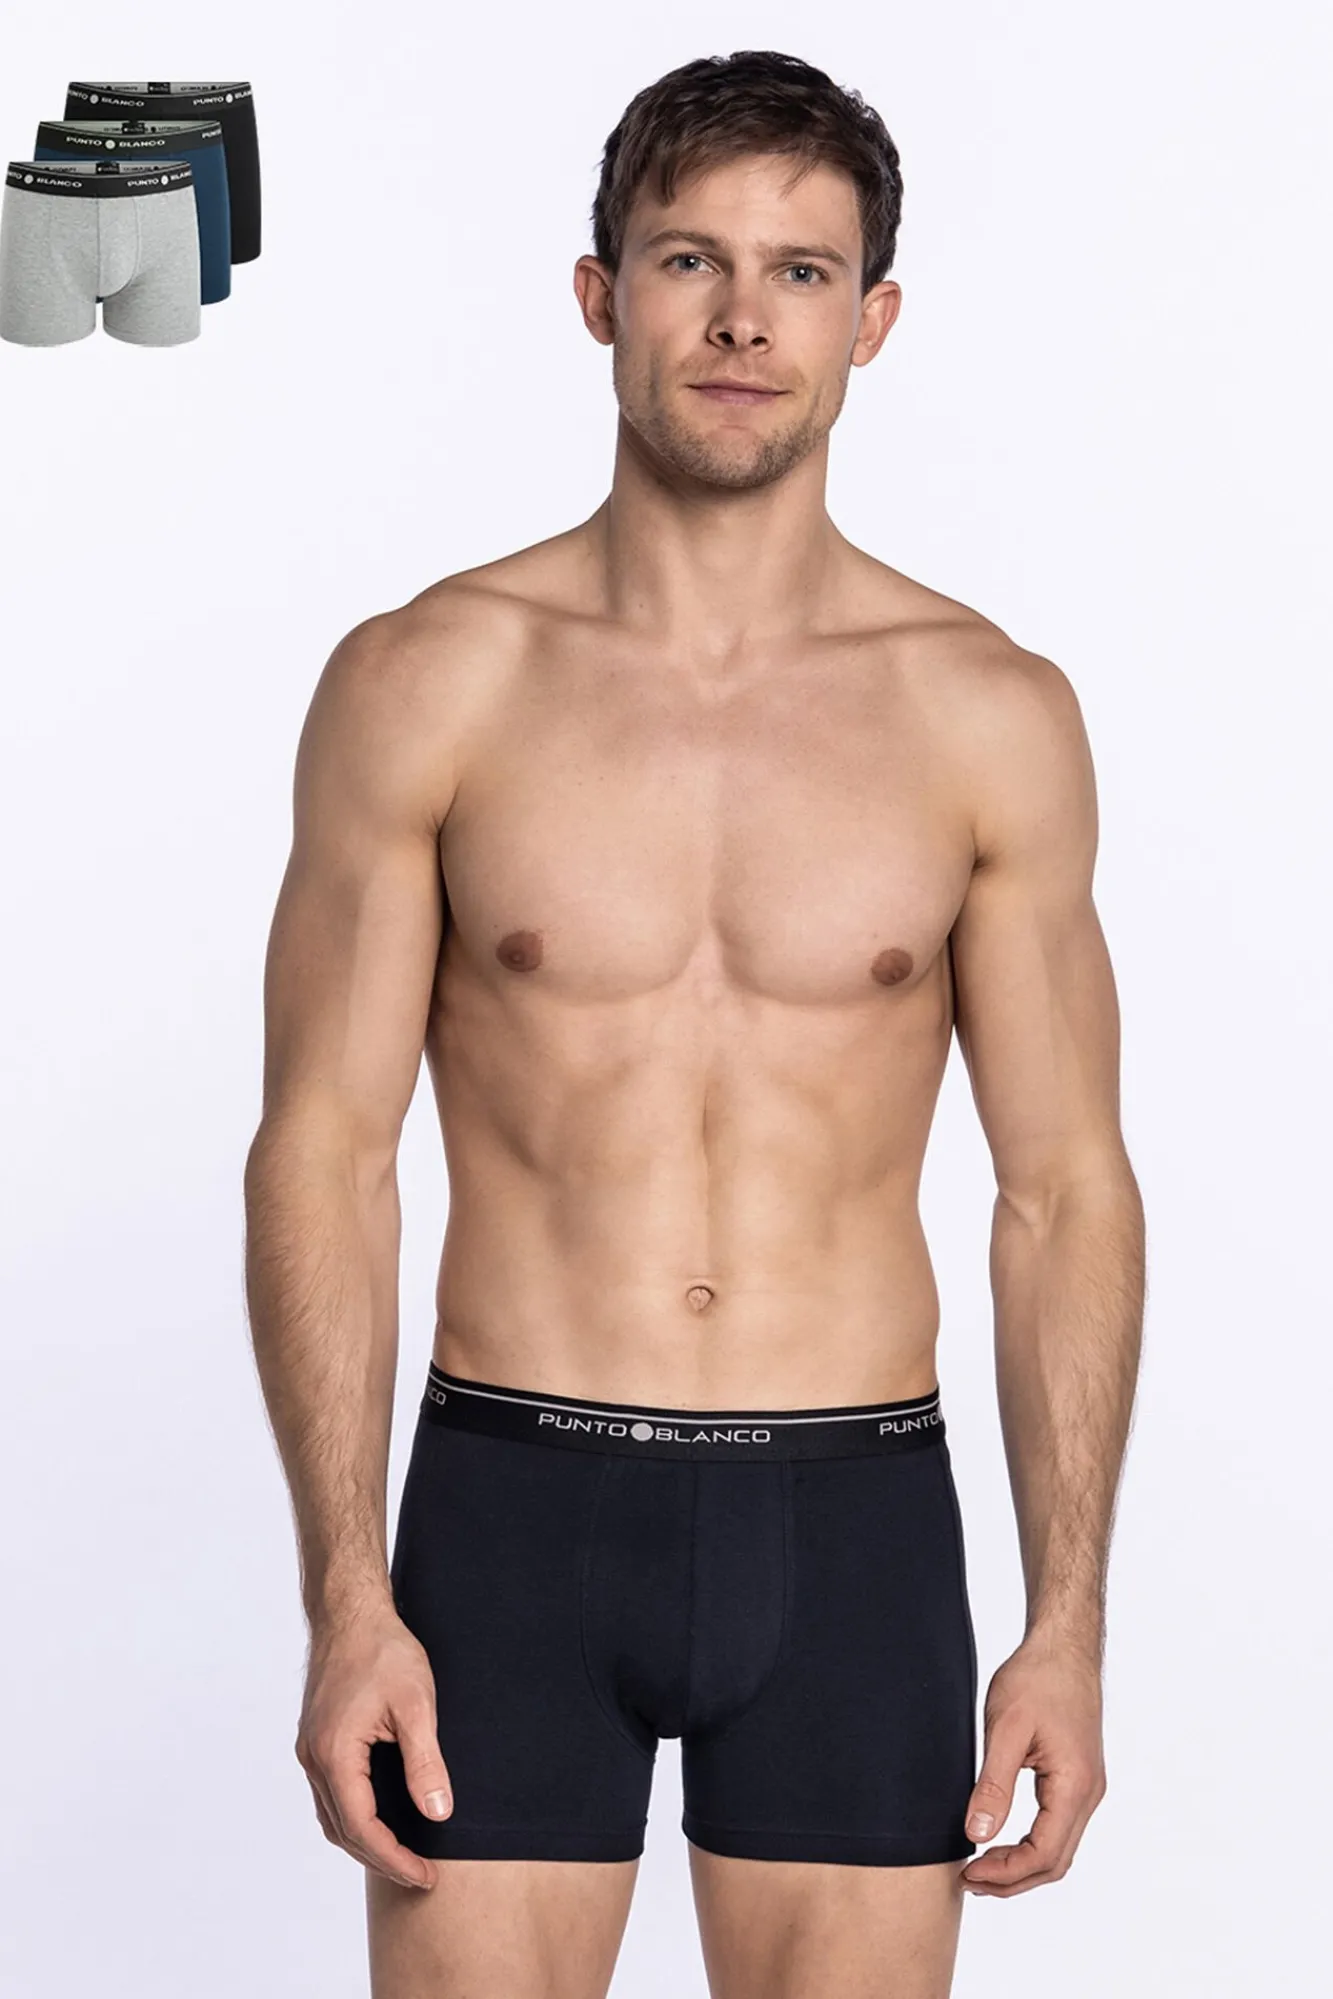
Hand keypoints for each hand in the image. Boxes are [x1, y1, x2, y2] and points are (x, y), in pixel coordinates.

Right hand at [295, 1603, 452, 1889]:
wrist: (350, 1612)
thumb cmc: (384, 1650)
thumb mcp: (416, 1704)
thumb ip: (425, 1762)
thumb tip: (438, 1814)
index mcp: (335, 1753)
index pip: (362, 1828)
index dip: (395, 1858)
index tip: (426, 1875)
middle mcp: (314, 1758)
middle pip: (343, 1830)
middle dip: (381, 1858)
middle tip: (420, 1875)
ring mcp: (311, 1749)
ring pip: (332, 1815)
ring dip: (364, 1842)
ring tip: (402, 1855)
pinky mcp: (315, 1739)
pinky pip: (330, 1794)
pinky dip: (353, 1816)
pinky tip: (378, 1816)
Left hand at [961, 1634, 1105, 1895]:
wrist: (1063, 1647)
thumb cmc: (1037, 1678)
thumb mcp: (1006, 1728)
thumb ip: (993, 1785)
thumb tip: (978, 1835)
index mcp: (1075, 1786)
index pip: (1043, 1854)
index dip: (1005, 1873)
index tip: (968, 1873)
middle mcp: (1088, 1793)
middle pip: (1054, 1862)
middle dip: (1012, 1879)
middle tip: (968, 1880)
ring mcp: (1086, 1787)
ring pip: (1058, 1849)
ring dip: (1021, 1866)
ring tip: (980, 1868)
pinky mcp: (1077, 1778)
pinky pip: (1058, 1827)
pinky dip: (1031, 1845)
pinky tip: (1002, 1842)